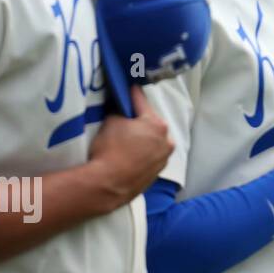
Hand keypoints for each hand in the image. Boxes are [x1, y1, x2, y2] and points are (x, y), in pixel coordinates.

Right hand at [89, 86, 174, 206]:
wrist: (107, 185)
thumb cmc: (110, 149)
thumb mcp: (111, 122)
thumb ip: (120, 111)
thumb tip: (122, 108)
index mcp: (157, 124)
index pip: (142, 102)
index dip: (132, 94)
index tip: (130, 87)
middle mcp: (166, 140)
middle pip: (151, 123)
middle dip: (140, 120)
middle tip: (126, 119)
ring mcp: (163, 159)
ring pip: (153, 141)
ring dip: (143, 138)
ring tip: (128, 141)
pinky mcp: (157, 173)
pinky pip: (150, 157)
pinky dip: (143, 154)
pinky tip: (130, 156)